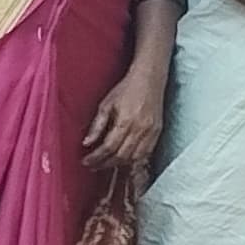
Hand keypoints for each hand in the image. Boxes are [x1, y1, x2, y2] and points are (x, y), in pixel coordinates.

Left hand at [82, 56, 167, 171]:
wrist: (150, 78)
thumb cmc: (127, 88)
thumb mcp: (106, 104)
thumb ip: (97, 125)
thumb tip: (87, 142)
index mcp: (125, 121)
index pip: (109, 147)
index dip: (96, 158)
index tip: (86, 162)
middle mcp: (140, 128)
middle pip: (121, 156)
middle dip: (105, 164)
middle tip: (93, 166)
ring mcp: (151, 131)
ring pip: (134, 157)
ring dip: (119, 164)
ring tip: (107, 164)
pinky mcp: (158, 131)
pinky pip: (146, 152)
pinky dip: (134, 160)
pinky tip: (125, 160)